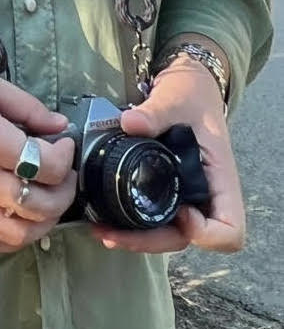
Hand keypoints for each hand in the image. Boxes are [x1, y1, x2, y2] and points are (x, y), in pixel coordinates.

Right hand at [0, 60, 76, 252]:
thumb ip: (23, 105)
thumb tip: (58, 126)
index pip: (48, 166)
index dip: (66, 157)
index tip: (63, 143)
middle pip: (41, 205)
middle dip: (64, 192)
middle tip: (63, 174)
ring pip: (19, 234)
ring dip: (43, 222)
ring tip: (46, 199)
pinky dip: (12, 236)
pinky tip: (16, 215)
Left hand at [95, 59, 243, 253]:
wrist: (185, 86)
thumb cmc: (190, 94)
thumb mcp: (176, 98)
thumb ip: (156, 111)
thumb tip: (130, 123)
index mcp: (220, 179)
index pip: (229, 229)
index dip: (207, 233)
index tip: (182, 214)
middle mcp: (204, 195)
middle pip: (188, 239)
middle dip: (151, 242)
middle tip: (112, 234)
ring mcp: (184, 196)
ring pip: (167, 233)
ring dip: (136, 238)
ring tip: (101, 230)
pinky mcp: (164, 190)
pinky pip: (152, 216)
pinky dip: (130, 222)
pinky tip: (104, 216)